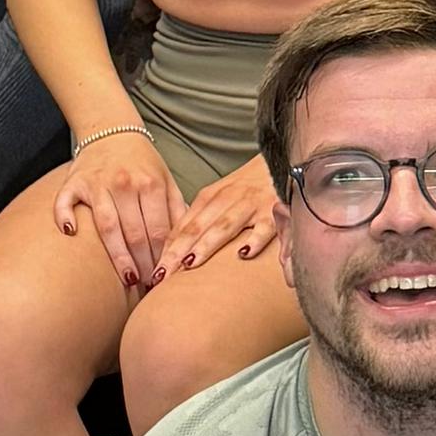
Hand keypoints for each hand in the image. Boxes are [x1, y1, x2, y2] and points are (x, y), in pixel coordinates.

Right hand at [54, 130, 183, 289]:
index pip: (160, 230)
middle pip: (136, 233)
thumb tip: (191, 243)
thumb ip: (177, 210)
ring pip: (108, 227)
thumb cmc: (142, 164)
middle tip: (150, 287)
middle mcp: (125, 184)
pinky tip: (70, 234)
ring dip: (119, 256)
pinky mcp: (74, 182)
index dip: (164, 257)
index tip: (167, 278)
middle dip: (145, 264)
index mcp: (150, 184)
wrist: (111, 131)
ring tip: (129, 279)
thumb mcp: (166, 181)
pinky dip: (65, 216)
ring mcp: (98, 184)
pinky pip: (65, 202)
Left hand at [164, 156, 283, 278]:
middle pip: (196, 228)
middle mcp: (226, 200)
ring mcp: (250, 204)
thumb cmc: (250, 185)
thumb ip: (202, 220)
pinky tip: (244, 255)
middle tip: (161, 276)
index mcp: (210, 197)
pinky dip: (254, 240)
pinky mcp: (275, 209)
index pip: (182, 226)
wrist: (283, 158)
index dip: (165, 249)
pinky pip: (264, 227)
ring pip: (224, 226)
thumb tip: (175, 251)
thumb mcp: (222, 197)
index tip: (152, 274)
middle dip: (176, 252)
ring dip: (205, 245)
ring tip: (189, 265)